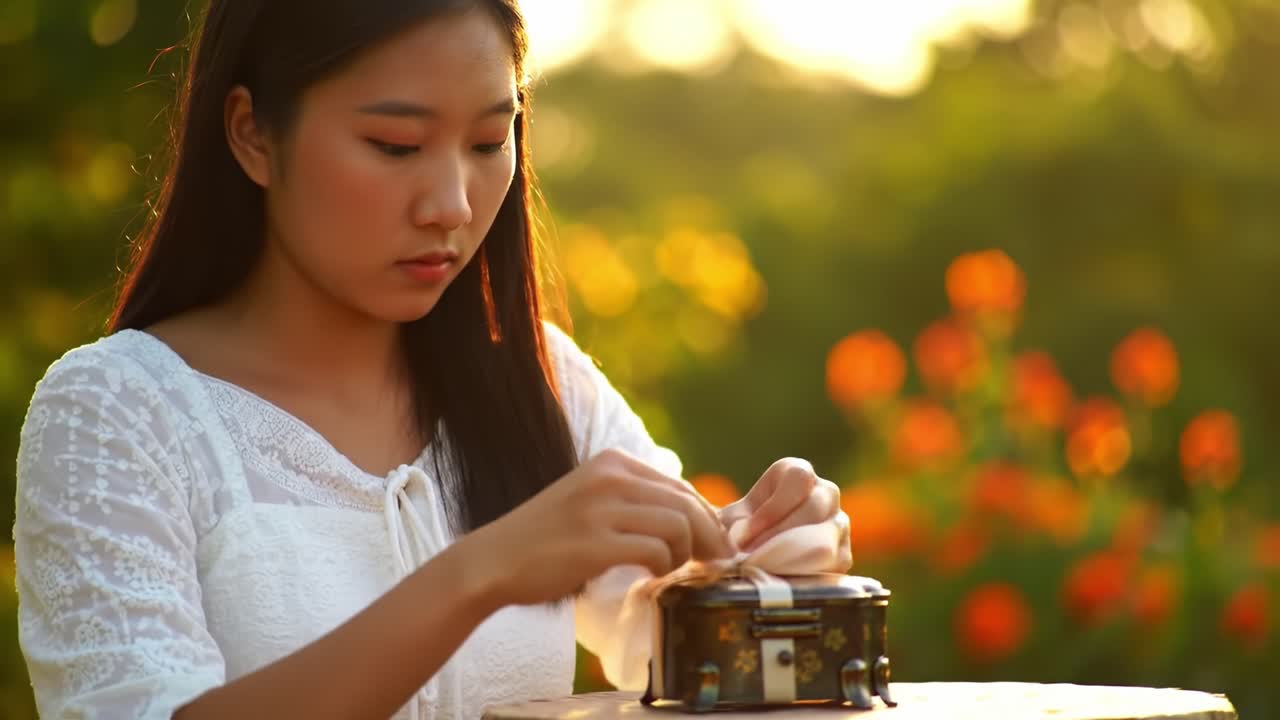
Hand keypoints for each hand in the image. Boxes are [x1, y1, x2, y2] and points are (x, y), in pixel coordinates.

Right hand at [462, 448, 735, 606]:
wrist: (494, 560)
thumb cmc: (546, 538)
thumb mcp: (591, 499)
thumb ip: (632, 499)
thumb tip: (692, 517)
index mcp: (611, 462)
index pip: (679, 485)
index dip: (705, 517)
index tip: (710, 544)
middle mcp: (609, 477)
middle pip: (686, 502)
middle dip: (708, 537)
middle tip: (713, 563)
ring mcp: (601, 508)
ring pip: (678, 525)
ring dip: (684, 554)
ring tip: (669, 569)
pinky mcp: (595, 543)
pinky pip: (656, 551)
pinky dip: (663, 568)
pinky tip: (650, 576)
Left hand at [717, 457, 850, 569]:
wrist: (757, 550)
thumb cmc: (745, 527)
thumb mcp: (735, 518)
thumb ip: (732, 524)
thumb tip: (734, 539)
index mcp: (799, 473)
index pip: (799, 480)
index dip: (771, 509)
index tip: (744, 535)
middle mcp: (826, 493)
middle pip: (814, 508)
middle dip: (777, 537)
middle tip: (750, 558)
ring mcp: (839, 523)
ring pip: (825, 539)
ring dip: (788, 559)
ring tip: (761, 571)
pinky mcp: (843, 555)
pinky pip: (831, 566)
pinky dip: (802, 575)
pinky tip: (778, 580)